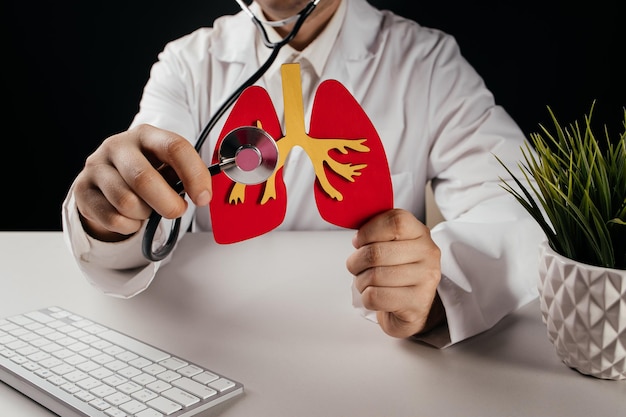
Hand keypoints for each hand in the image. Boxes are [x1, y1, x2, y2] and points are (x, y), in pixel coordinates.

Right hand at [73, 124, 212, 241]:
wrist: (106, 182)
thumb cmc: (147, 174)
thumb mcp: (167, 168)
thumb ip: (185, 176)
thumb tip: (202, 195)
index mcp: (146, 135)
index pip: (175, 148)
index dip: (194, 175)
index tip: (203, 198)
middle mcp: (117, 145)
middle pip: (144, 179)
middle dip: (167, 203)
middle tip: (176, 211)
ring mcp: (96, 166)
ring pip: (127, 203)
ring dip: (145, 215)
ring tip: (147, 210)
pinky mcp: (82, 190)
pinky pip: (113, 218)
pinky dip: (129, 226)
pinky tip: (131, 217)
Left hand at [346, 208, 444, 337]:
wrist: (411, 306)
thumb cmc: (395, 272)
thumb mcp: (390, 245)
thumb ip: (375, 233)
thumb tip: (358, 237)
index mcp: (419, 232)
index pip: (394, 221)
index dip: (368, 231)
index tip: (359, 241)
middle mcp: (427, 252)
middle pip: (377, 252)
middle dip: (356, 262)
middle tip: (357, 266)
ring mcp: (426, 278)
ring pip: (374, 276)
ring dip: (361, 282)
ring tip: (368, 283)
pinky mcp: (417, 302)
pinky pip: (375, 297)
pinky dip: (367, 298)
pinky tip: (376, 296)